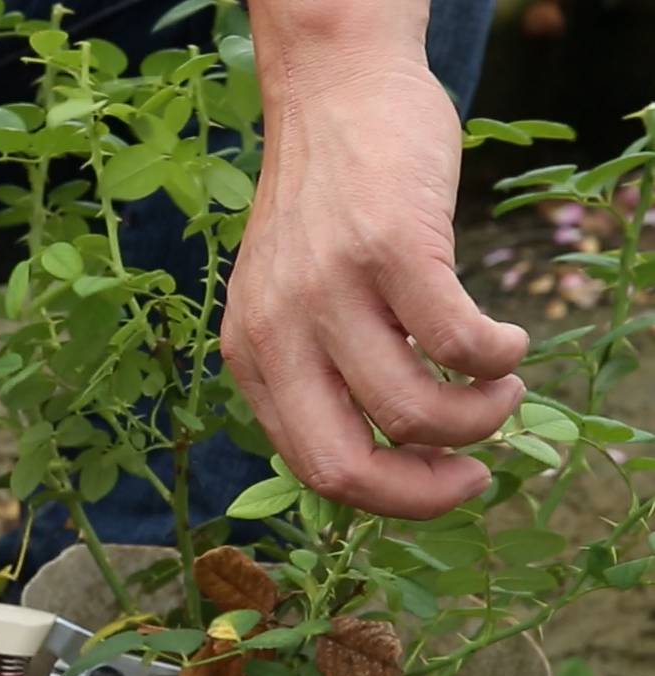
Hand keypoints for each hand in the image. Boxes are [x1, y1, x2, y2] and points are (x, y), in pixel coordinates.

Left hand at [223, 43, 527, 518]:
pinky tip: (508, 343)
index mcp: (252, 359)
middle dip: (424, 493)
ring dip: (479, 418)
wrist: (332, 93)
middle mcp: (276, 332)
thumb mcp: (292, 305)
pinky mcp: (387, 245)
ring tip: (502, 387)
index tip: (445, 482)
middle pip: (345, 466)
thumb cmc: (326, 212)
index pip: (314, 470)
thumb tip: (401, 455)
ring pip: (412, 413)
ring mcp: (328, 289)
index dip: (391, 498)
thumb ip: (322, 376)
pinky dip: (497, 358)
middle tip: (476, 473)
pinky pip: (457, 341)